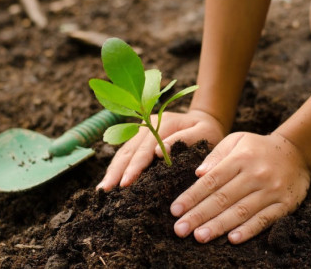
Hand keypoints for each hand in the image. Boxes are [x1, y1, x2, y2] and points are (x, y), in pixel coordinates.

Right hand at [96, 109, 225, 190]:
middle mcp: (147, 125)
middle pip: (128, 149)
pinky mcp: (139, 138)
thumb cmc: (208, 131)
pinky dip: (117, 166)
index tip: (126, 183)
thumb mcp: (204, 133)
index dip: (135, 166)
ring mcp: (141, 130)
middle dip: (116, 171)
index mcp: (163, 123)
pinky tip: (110, 179)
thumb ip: (184, 139)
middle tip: (105, 190)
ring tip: (102, 189)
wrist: (204, 120)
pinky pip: (125, 152)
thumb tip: (159, 152)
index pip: (145, 148)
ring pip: (123, 151)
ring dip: (113, 170)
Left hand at [170, 132, 310, 243]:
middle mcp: (255, 175)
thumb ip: (216, 155)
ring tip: (199, 236)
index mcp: (240, 159)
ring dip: (218, 226)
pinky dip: (249, 230)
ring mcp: (271, 190)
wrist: (296, 152)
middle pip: (222, 198)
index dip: (191, 196)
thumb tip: (198, 174)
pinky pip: (265, 219)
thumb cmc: (257, 148)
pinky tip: (233, 239)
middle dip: (199, 215)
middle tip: (180, 229)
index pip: (211, 181)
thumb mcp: (236, 140)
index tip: (175, 210)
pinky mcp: (285, 204)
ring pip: (241, 211)